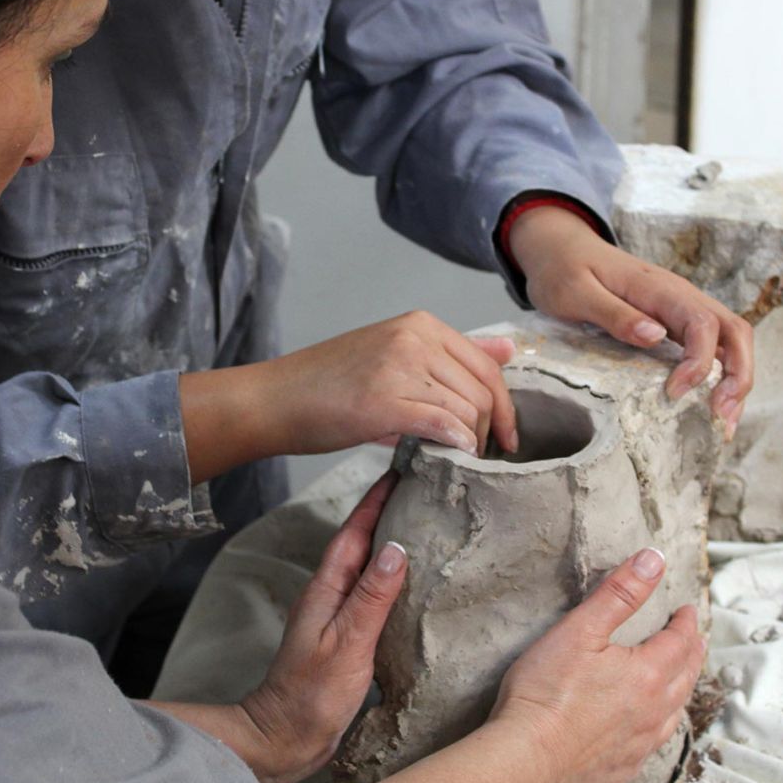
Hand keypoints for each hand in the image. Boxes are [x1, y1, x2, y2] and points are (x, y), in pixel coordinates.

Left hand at [239, 474, 407, 782]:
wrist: (285, 736)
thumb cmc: (310, 694)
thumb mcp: (348, 642)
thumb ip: (371, 596)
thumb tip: (396, 548)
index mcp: (327, 587)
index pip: (355, 531)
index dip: (377, 498)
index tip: (402, 468)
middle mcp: (331, 594)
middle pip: (363, 541)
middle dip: (389, 510)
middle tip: (423, 485)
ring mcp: (338, 613)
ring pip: (370, 566)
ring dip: (393, 541)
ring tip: (427, 522)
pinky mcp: (348, 635)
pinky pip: (375, 593)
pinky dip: (394, 577)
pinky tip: (414, 580)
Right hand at [258, 311, 517, 456]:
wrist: (274, 399)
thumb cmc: (329, 384)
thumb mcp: (395, 354)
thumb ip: (453, 353)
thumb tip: (508, 349)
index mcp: (420, 324)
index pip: (487, 365)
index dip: (505, 407)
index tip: (508, 437)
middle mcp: (414, 337)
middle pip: (483, 389)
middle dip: (493, 429)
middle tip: (485, 456)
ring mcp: (399, 367)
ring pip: (468, 409)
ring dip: (473, 441)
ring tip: (462, 459)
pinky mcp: (384, 401)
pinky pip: (443, 424)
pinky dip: (456, 444)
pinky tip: (453, 456)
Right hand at [489, 547, 704, 782]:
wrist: (526, 758)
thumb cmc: (546, 691)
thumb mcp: (581, 629)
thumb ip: (620, 593)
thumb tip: (653, 560)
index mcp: (648, 674)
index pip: (680, 641)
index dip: (685, 622)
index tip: (686, 611)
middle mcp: (654, 713)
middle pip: (685, 677)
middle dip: (691, 654)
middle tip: (693, 640)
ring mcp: (639, 746)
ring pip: (674, 714)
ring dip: (680, 692)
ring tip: (678, 680)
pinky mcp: (621, 771)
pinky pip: (651, 746)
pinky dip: (657, 729)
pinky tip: (646, 729)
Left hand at [509, 207, 752, 433]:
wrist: (560, 248)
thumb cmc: (564, 270)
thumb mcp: (576, 292)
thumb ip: (615, 314)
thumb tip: (656, 336)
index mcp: (660, 289)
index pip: (702, 323)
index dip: (699, 362)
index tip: (674, 393)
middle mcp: (682, 297)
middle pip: (735, 331)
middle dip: (739, 374)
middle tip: (723, 417)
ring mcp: (682, 308)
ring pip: (731, 340)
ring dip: (737, 379)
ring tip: (725, 421)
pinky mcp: (676, 321)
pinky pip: (713, 346)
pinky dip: (721, 375)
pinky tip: (711, 404)